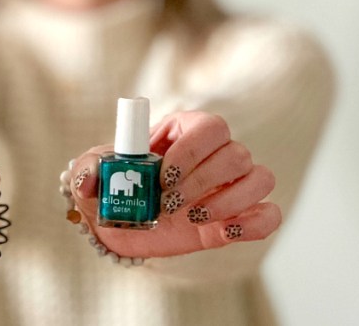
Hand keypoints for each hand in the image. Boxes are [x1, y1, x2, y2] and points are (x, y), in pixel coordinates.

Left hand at [70, 111, 279, 258]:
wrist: (128, 223)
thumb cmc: (117, 187)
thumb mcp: (96, 175)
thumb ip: (88, 169)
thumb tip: (88, 178)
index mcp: (185, 131)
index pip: (210, 126)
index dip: (191, 152)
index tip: (163, 178)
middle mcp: (216, 153)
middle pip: (237, 153)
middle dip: (203, 182)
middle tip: (170, 204)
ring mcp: (233, 185)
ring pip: (260, 178)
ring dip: (229, 202)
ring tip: (192, 218)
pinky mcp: (242, 217)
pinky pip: (270, 214)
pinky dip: (254, 224)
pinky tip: (223, 232)